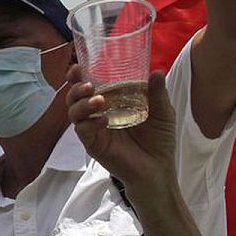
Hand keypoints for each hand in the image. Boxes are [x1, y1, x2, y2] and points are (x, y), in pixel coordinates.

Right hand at [66, 67, 177, 200]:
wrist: (158, 168)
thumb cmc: (160, 140)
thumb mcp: (162, 112)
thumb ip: (157, 93)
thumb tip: (156, 72)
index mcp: (111, 102)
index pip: (89, 86)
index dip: (79, 76)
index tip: (79, 66)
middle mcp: (98, 113)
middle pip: (75, 97)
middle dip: (76, 88)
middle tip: (89, 85)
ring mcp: (93, 129)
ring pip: (74, 112)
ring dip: (81, 104)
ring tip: (98, 101)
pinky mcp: (93, 144)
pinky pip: (82, 130)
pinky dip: (89, 123)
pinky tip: (103, 121)